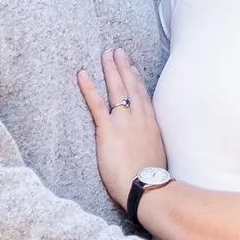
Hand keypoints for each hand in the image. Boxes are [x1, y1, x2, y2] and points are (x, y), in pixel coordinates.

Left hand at [78, 48, 166, 208]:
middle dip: (124, 67)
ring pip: (117, 88)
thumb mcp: (157, 156)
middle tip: (118, 52)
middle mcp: (139, 118)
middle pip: (131, 86)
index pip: (143, 97)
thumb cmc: (151, 179)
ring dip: (110, 69)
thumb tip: (145, 146)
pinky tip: (82, 74)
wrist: (147, 188)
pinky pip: (96, 103)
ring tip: (106, 54)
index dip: (137, 80)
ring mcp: (124, 121)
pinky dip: (88, 87)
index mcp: (151, 125)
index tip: (132, 68)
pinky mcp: (108, 129)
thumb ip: (150, 145)